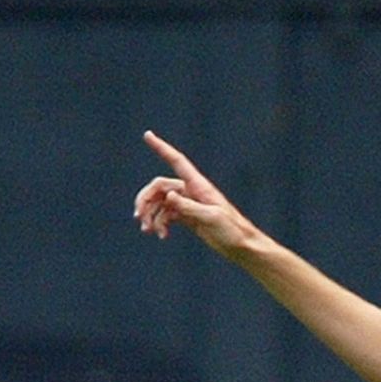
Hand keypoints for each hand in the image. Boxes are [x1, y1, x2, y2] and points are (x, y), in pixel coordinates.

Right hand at [133, 131, 266, 256]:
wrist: (242, 247)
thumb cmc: (232, 230)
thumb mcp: (211, 218)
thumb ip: (189, 207)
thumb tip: (168, 196)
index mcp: (198, 186)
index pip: (177, 161)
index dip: (162, 148)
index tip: (147, 134)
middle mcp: (191, 191)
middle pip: (159, 187)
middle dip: (145, 200)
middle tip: (138, 216)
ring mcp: (188, 204)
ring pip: (160, 202)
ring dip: (150, 215)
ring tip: (147, 230)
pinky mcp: (188, 217)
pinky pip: (166, 215)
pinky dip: (160, 224)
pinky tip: (161, 236)